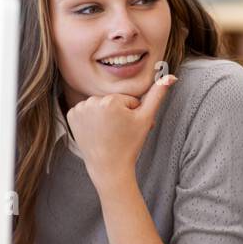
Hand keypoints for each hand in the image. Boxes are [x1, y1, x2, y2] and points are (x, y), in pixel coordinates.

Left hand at [67, 73, 175, 189]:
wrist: (108, 166)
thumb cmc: (129, 144)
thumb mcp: (146, 119)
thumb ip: (158, 95)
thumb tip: (171, 77)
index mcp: (111, 100)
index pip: (127, 100)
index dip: (132, 114)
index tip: (128, 128)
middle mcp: (92, 101)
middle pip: (112, 101)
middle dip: (118, 114)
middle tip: (120, 132)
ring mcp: (79, 109)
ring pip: (99, 105)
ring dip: (105, 115)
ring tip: (108, 132)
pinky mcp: (71, 115)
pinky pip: (86, 110)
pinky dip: (91, 119)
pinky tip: (95, 131)